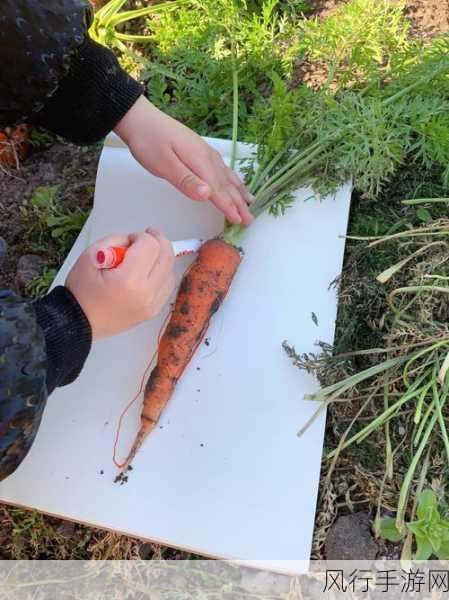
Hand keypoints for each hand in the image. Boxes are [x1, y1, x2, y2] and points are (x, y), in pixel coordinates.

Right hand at [65, 229, 174, 339]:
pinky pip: (167, 287)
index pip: (150, 246)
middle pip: (167, 257)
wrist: (79, 323)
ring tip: (145, 257)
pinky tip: (148, 272)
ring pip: (171, 272)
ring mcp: (152, 305)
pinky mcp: (153, 312)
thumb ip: (115, 241)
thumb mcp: (90, 256)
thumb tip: (133, 241)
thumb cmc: (81, 290)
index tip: (131, 239)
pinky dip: (162, 275)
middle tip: (147, 237)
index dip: (141, 236)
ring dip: (161, 259)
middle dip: (158, 241)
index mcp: (128, 279)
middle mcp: (146, 293)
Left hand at [114, 96, 253, 225]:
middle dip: (239, 203)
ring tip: (250, 202)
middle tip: (250, 219)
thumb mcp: (164, 165)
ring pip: (227, 176)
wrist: (140, 119)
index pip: (218, 190)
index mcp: (200, 163)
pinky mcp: (200, 150)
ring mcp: (205, 152)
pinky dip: (232, 178)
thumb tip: (208, 194)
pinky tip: (234, 181)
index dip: (229, 207)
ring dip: (239, 191)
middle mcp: (207, 157)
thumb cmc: (149, 143)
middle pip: (227, 184)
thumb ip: (187, 181)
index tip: (239, 221)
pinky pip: (222, 168)